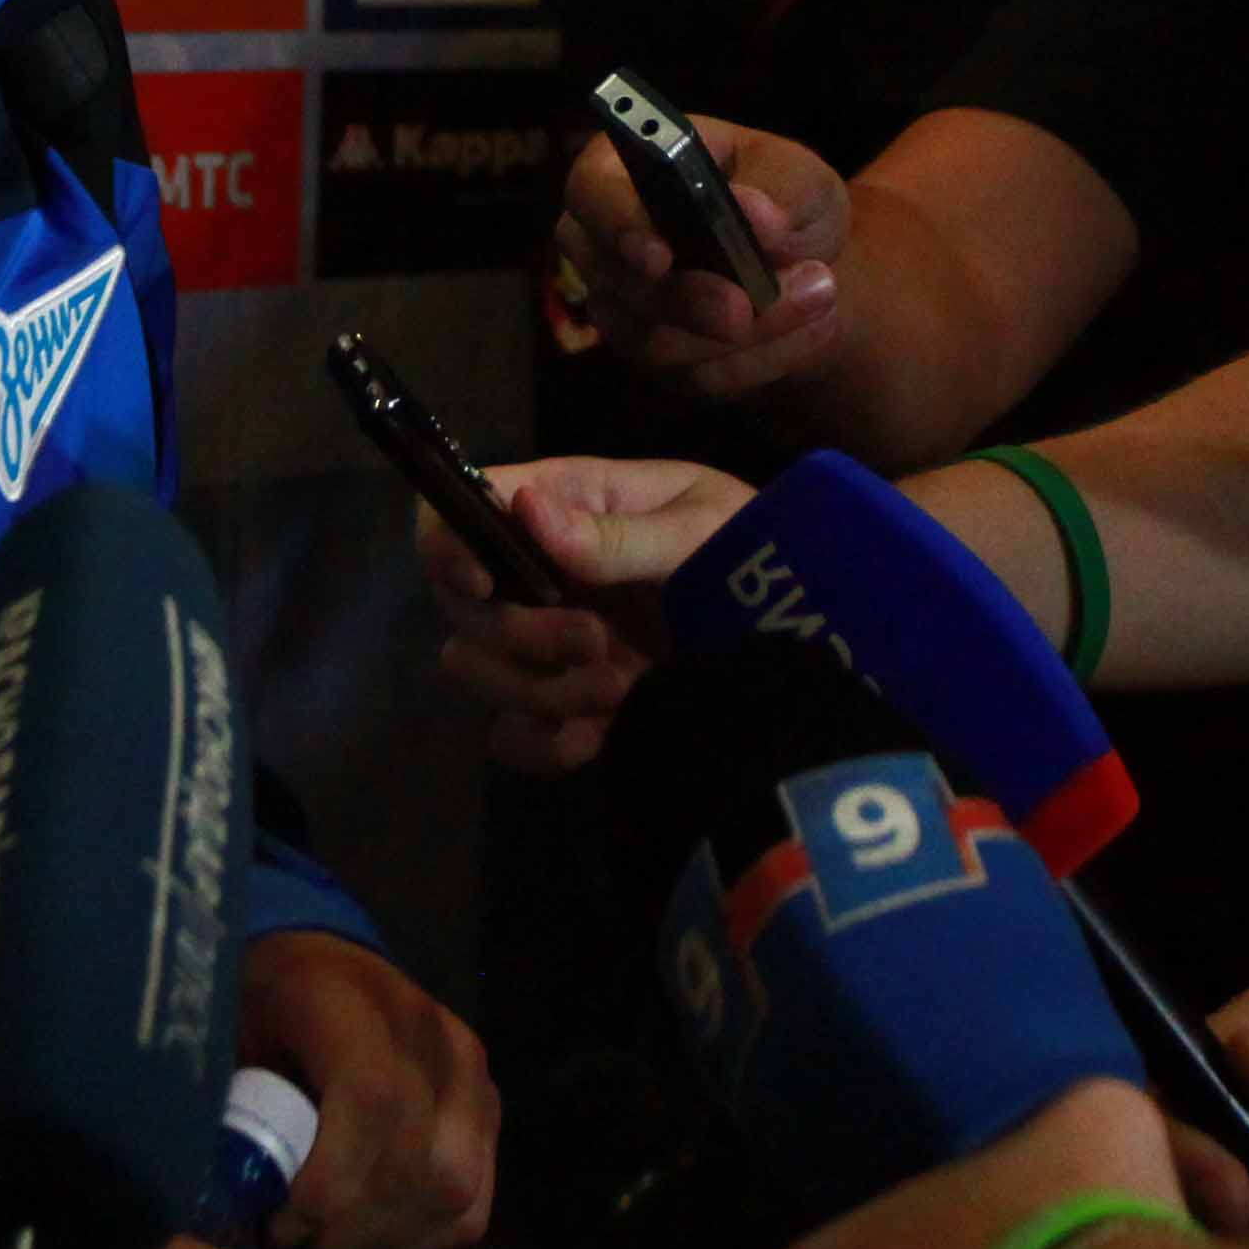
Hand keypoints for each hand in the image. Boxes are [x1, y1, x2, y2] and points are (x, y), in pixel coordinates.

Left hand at [237, 931, 496, 1248]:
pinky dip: (421, 1238)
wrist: (325, 965)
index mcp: (352, 999)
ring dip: (384, 1238)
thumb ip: (234, 1106)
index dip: (331, 1179)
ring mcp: (469, 1072)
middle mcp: (428, 1032)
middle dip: (349, 1224)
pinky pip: (474, 1203)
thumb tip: (232, 1197)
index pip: (372, 1097)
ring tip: (331, 1239)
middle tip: (297, 1239)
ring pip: (452, 1188)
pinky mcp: (489, 1108)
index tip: (280, 1221)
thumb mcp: (230, 1036)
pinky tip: (372, 1234)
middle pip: (415, 1158)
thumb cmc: (264, 1008)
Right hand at [415, 456, 751, 774]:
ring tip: (620, 690)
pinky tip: (596, 737)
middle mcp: (537, 570)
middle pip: (462, 608)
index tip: (480, 583)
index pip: (457, 509)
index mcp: (562, 505)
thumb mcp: (701, 526)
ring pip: (480, 672)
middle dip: (520, 636)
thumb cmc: (753, 546)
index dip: (444, 544)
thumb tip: (528, 510)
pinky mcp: (567, 702)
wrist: (804, 626)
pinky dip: (545, 743)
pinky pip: (513, 735)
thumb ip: (618, 535)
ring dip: (540, 690)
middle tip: (597, 643)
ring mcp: (548, 640)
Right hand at [551, 116, 848, 400]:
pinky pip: (697, 376)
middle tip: (749, 304)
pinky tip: (810, 328)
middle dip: (687, 300)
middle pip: (615, 281)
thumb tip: (753, 212)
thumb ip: (779, 187)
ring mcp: (623, 307)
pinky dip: (762, 358)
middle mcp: (605, 241)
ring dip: (748, 331)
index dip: (617, 224)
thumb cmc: (782, 199)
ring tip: (819, 295)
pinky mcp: (655, 359)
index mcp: (625, 169)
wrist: (803, 265)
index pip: (591, 191)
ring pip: (657, 342)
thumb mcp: (799, 177)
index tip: (660, 257)